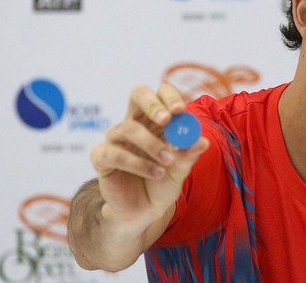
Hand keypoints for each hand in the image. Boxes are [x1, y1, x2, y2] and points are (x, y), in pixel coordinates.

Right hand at [90, 83, 208, 231]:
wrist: (144, 212)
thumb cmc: (162, 184)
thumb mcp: (181, 170)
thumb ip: (189, 155)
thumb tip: (204, 141)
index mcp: (155, 120)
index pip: (159, 93)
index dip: (169, 96)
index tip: (180, 110)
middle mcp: (134, 123)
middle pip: (137, 94)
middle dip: (153, 104)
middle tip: (166, 120)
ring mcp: (115, 139)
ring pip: (129, 128)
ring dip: (152, 144)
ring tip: (168, 162)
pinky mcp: (101, 157)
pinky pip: (115, 153)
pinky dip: (138, 163)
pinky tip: (156, 173)